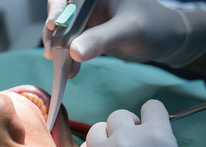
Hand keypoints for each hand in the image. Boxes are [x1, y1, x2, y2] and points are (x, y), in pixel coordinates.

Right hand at [43, 0, 197, 76]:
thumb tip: (73, 51)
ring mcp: (88, 18)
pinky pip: (72, 43)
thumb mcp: (128, 31)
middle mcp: (89, 3)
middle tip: (52, 52)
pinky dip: (68, 57)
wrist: (163, 40)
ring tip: (61, 66)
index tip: (52, 25)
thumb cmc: (152, 27)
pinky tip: (71, 71)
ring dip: (59, 49)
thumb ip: (101, 39)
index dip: (56, 8)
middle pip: (60, 13)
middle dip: (53, 33)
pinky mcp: (89, 32)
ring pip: (63, 30)